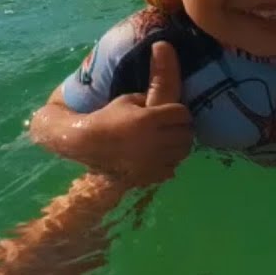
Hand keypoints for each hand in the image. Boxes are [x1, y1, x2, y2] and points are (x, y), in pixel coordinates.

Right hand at [86, 41, 193, 185]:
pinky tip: (158, 155)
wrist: (89, 144)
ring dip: (178, 145)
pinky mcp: (149, 175)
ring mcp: (153, 161)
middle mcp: (154, 141)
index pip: (182, 114)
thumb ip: (150, 99)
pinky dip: (169, 161)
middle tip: (173, 127)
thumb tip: (167, 103)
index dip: (179, 112)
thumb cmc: (109, 117)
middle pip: (186, 134)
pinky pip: (172, 167)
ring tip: (168, 141)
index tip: (173, 112)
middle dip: (182, 128)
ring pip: (182, 152)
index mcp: (149, 119)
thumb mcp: (128, 100)